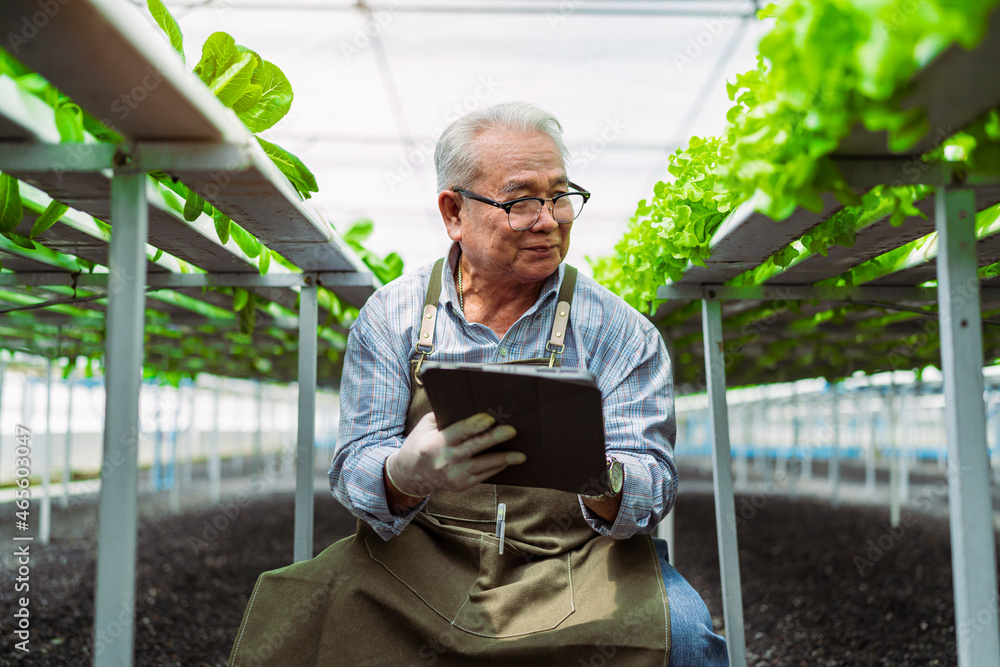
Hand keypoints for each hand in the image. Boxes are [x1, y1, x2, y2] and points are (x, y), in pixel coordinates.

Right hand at [385, 412, 523, 498]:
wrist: (409, 475)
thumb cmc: (420, 444)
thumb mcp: (426, 426)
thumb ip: (444, 416)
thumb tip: (470, 406)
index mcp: (435, 443)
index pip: (459, 432)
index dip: (475, 425)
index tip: (490, 418)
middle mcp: (445, 460)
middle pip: (475, 447)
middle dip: (495, 438)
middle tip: (512, 431)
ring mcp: (454, 475)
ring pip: (483, 465)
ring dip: (504, 459)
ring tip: (520, 454)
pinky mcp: (461, 485)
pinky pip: (483, 476)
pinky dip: (496, 468)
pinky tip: (508, 461)